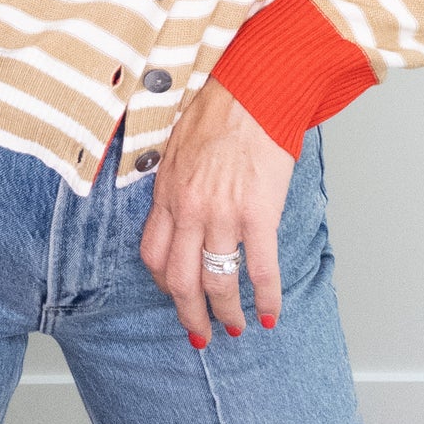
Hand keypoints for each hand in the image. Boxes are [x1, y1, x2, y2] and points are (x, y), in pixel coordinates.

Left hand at [138, 75, 294, 344]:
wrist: (254, 90)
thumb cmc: (220, 108)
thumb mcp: (178, 146)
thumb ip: (175, 183)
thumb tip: (178, 207)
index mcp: (168, 193)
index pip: (153, 254)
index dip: (163, 283)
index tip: (175, 294)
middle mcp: (190, 210)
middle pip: (180, 281)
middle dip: (190, 315)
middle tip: (201, 333)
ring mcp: (223, 215)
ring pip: (217, 283)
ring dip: (227, 314)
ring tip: (237, 328)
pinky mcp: (258, 213)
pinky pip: (260, 270)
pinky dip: (267, 299)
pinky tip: (270, 313)